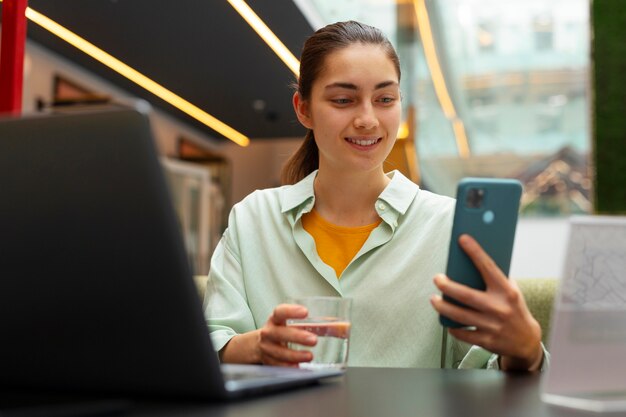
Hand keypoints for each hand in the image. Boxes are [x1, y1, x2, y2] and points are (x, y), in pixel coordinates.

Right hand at [257, 304, 317, 366]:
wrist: (258, 345)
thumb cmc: (282, 332)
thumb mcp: (294, 325)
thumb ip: (318, 326)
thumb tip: (343, 328)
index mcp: (276, 319)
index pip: (280, 312)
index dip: (291, 311)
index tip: (305, 312)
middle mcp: (269, 332)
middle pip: (280, 333)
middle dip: (297, 336)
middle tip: (313, 339)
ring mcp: (267, 348)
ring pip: (279, 352)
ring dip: (295, 355)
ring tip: (309, 356)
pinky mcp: (268, 362)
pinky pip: (278, 365)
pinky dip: (289, 367)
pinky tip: (298, 367)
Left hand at [430, 234, 543, 370]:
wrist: (527, 341)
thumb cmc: (514, 309)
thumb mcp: (511, 291)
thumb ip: (495, 280)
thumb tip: (469, 261)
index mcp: (507, 292)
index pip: (489, 267)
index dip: (475, 252)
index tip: (463, 239)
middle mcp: (499, 308)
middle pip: (466, 295)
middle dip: (447, 286)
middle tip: (437, 278)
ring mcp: (493, 326)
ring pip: (460, 316)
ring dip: (443, 307)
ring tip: (434, 299)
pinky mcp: (487, 341)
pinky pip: (463, 334)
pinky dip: (452, 327)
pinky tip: (446, 321)